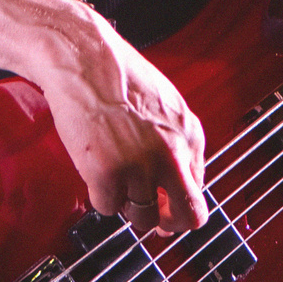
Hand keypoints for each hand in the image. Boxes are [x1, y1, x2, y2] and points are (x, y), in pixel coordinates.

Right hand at [36, 19, 209, 236]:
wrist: (84, 57)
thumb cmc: (117, 73)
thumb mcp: (166, 105)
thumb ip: (176, 143)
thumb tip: (177, 181)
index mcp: (189, 134)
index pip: (198, 190)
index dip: (180, 202)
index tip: (168, 205)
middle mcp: (171, 153)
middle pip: (187, 217)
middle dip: (170, 224)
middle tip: (156, 221)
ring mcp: (140, 166)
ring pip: (143, 217)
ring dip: (129, 207)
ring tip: (117, 181)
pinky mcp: (107, 174)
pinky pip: (108, 208)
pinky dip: (101, 196)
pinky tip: (97, 171)